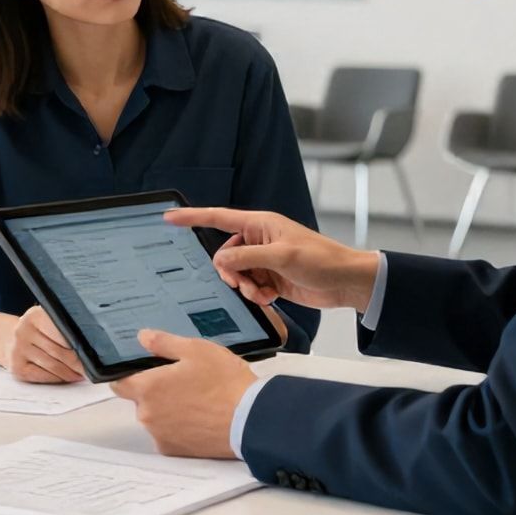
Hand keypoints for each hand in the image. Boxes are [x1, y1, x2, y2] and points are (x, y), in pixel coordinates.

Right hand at [0, 306, 83, 383]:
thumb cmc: (36, 331)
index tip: (93, 351)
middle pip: (58, 351)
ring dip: (71, 373)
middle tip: (91, 367)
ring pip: (52, 365)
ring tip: (82, 374)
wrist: (8, 340)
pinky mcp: (16, 368)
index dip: (79, 343)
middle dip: (78, 362)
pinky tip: (67, 378)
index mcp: (35, 315)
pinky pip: (43, 376)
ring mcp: (18, 350)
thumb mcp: (46, 320)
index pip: (62, 331)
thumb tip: (90, 343)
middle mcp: (23, 331)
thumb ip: (64, 326)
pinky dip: (58, 378)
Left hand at [113, 330, 255, 458]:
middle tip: (182, 381)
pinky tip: (199, 418)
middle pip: (139, 400)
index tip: (142, 371)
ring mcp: (160, 435)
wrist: (250, 419)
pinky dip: (178, 428)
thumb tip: (143, 337)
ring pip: (155, 418)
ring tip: (196, 400)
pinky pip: (168, 435)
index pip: (119, 382)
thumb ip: (163, 343)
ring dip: (166, 410)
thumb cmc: (225, 383)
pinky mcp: (175, 451)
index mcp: (148, 388)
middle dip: (154, 391)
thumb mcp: (196, 350)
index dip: (129, 375)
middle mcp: (148, 415)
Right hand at [166, 208, 380, 312]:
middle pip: (225, 256)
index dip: (192, 217)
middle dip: (231, 273)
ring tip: (263, 293)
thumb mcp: (281, 257)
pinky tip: (271, 297)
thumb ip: (247, 258)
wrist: (346, 282)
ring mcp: (264, 261)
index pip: (218, 218)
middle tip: (245, 284)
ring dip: (245, 287)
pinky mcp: (270, 279)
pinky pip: (249, 288)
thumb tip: (222, 262)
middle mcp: (259, 240)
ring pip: (236, 275)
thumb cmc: (322, 260)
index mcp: (260, 224)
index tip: (169, 217)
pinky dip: (256, 295)